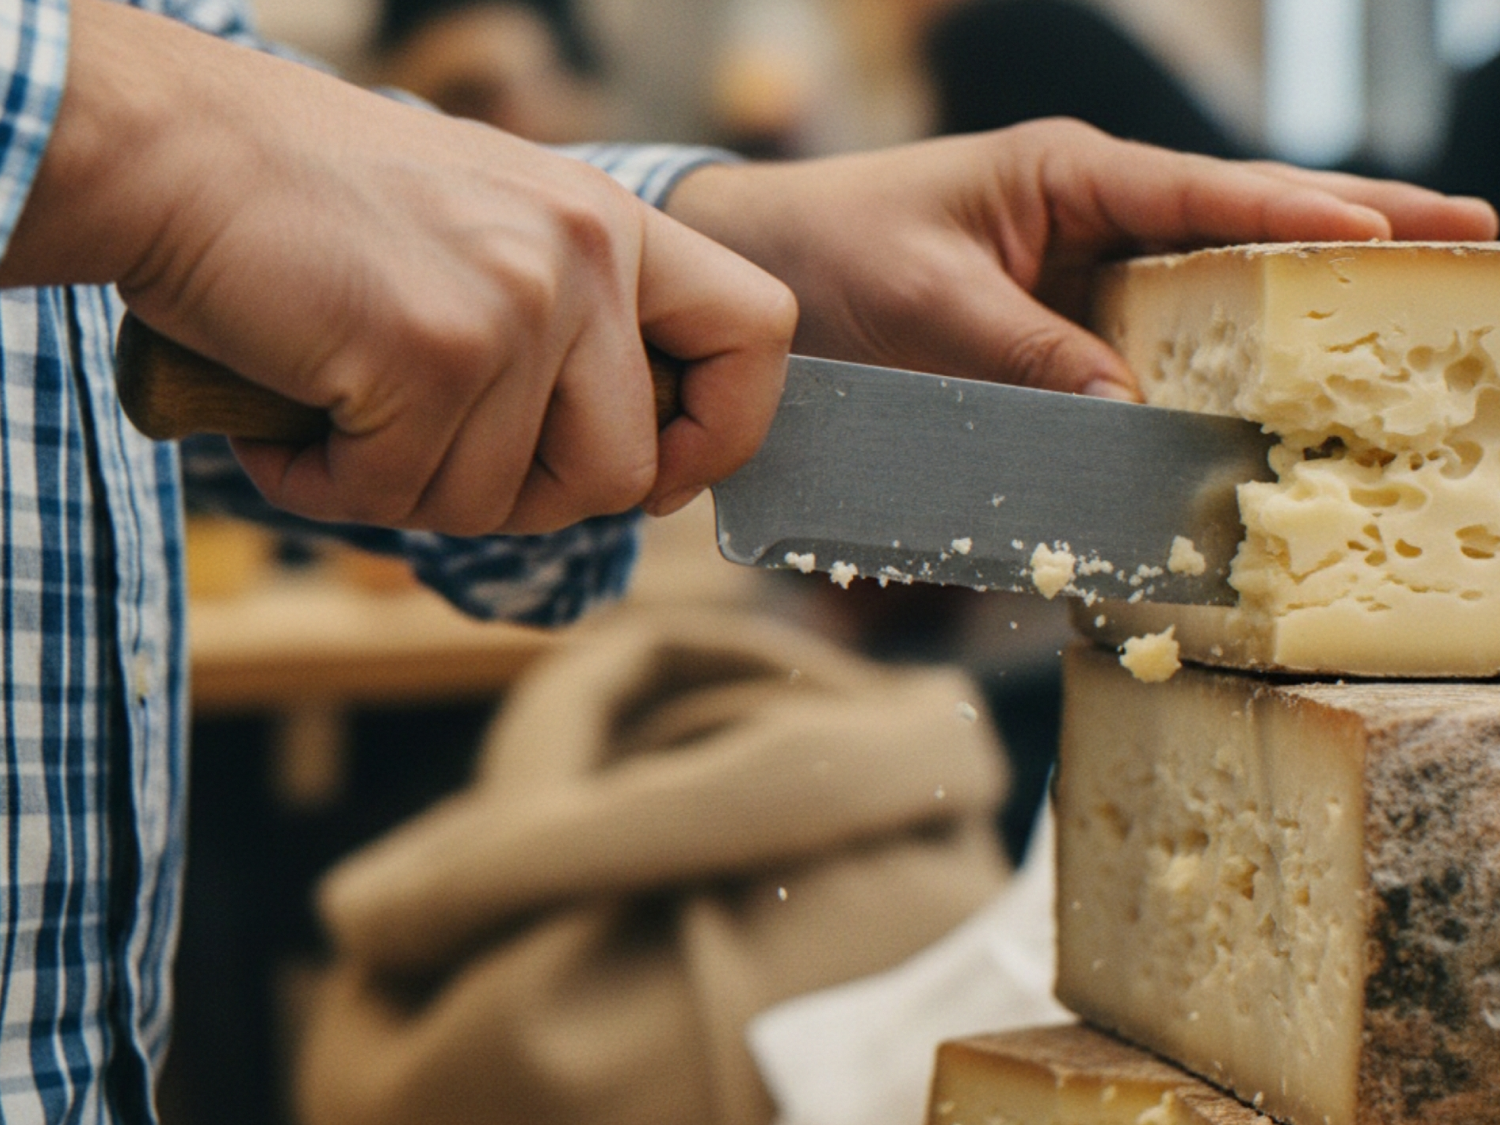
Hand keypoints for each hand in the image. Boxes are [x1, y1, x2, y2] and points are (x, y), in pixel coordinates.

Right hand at [2, 0, 794, 531]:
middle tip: (438, 461)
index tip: (659, 471)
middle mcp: (585, 256)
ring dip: (410, 492)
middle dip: (528, 502)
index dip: (725, 431)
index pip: (760, 333)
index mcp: (613, 225)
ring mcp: (514, 303)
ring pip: (502, 501)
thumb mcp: (490, 232)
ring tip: (342, 421)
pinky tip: (292, 432)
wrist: (175, 150)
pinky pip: (401, 498)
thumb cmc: (321, 205)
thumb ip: (572, 325)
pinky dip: (332, 489)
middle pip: (624, 474)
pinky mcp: (430, 352)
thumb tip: (631, 464)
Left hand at [665, 119, 1498, 399]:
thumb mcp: (930, 300)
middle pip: (1244, 235)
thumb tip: (1129, 413)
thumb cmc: (833, 252)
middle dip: (1353, 244)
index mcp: (1070, 178)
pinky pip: (1145, 355)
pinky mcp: (1058, 334)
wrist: (763, 272)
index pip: (1213, 194)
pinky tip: (1254, 402)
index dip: (1312, 215)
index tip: (1406, 235)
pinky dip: (1202, 377)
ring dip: (1291, 318)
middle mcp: (1092, 222)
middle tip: (1468, 255)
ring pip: (1207, 298)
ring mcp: (1082, 280)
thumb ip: (1028, 355)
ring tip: (1397, 337)